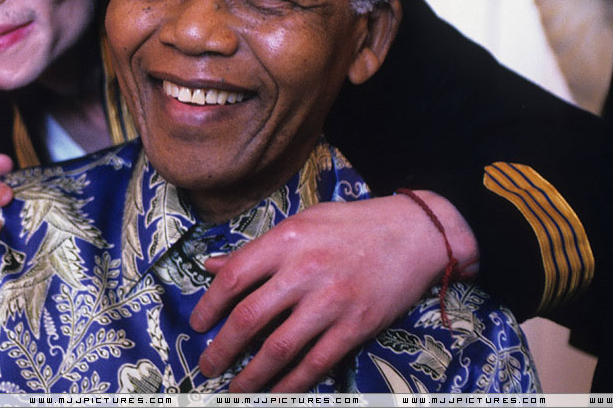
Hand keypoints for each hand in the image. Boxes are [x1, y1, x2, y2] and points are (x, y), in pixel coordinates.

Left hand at [189, 191, 477, 391]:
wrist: (414, 233)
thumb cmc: (352, 225)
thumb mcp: (301, 222)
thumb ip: (257, 248)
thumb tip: (213, 266)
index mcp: (286, 240)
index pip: (235, 276)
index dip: (209, 305)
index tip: (198, 325)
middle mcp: (304, 271)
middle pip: (249, 317)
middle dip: (222, 348)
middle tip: (206, 365)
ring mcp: (331, 301)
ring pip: (278, 347)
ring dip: (251, 374)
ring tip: (234, 388)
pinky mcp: (356, 326)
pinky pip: (316, 362)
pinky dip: (292, 383)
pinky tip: (276, 392)